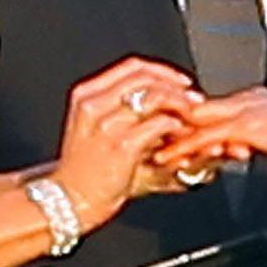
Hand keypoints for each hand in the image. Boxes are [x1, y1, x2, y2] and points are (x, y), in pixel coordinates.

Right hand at [51, 56, 199, 229]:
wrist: (71, 200)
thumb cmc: (87, 170)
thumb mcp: (95, 130)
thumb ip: (121, 111)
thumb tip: (161, 100)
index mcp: (87, 96)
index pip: (132, 67)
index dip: (163, 71)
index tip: (181, 83)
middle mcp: (94, 105)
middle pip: (146, 78)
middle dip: (177, 87)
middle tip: (195, 100)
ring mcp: (107, 125)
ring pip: (155, 97)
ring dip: (180, 105)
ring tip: (189, 120)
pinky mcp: (122, 146)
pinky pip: (159, 124)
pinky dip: (176, 127)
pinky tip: (180, 137)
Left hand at [155, 86, 266, 168]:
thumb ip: (248, 139)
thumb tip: (233, 149)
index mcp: (248, 99)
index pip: (205, 108)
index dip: (179, 119)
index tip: (158, 130)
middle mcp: (243, 100)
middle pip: (194, 110)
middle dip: (167, 124)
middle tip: (141, 137)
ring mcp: (245, 110)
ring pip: (196, 122)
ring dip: (169, 136)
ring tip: (147, 150)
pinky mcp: (248, 126)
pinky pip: (208, 137)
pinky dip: (185, 147)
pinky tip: (169, 158)